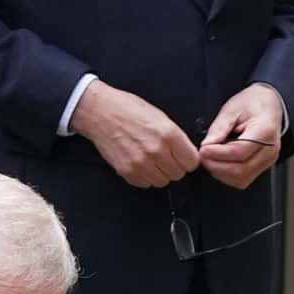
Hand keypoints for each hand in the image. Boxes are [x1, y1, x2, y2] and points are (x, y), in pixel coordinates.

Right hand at [72, 80, 199, 189]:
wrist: (101, 113)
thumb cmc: (129, 110)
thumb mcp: (160, 116)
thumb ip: (176, 137)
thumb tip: (187, 153)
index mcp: (168, 134)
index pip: (191, 162)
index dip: (188, 159)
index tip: (182, 157)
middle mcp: (156, 150)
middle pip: (178, 174)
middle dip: (174, 167)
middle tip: (165, 156)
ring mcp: (141, 163)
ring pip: (162, 181)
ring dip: (159, 173)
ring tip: (151, 159)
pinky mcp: (127, 172)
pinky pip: (145, 184)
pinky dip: (144, 176)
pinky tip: (139, 162)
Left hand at [196, 83, 288, 190]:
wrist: (268, 106)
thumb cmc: (252, 104)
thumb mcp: (232, 108)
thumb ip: (219, 128)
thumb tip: (206, 146)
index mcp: (265, 131)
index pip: (239, 151)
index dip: (217, 153)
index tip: (203, 149)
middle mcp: (270, 150)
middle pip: (241, 170)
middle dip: (216, 166)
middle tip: (203, 155)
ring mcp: (268, 161)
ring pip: (241, 179)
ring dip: (220, 172)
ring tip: (210, 158)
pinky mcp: (262, 167)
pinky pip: (243, 179)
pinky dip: (227, 175)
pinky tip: (219, 162)